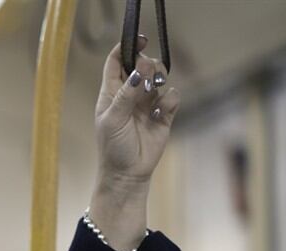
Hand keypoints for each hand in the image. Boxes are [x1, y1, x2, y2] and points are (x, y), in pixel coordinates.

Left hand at [88, 36, 180, 250]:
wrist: (127, 174)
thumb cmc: (112, 147)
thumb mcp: (113, 119)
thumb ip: (126, 94)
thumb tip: (138, 71)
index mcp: (112, 92)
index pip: (117, 62)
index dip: (127, 48)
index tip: (140, 41)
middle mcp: (130, 94)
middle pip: (143, 66)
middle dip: (149, 66)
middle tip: (149, 75)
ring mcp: (148, 104)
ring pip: (160, 79)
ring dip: (160, 81)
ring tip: (155, 93)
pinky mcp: (164, 115)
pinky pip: (173, 98)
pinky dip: (170, 101)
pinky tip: (161, 115)